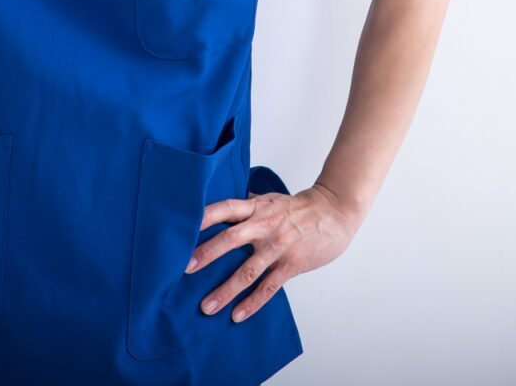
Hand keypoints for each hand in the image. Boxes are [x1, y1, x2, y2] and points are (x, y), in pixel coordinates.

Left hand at [184, 183, 361, 323]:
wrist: (334, 212)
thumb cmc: (299, 207)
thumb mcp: (271, 199)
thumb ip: (247, 206)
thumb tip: (221, 208)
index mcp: (257, 208)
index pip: (226, 208)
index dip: (204, 216)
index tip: (181, 228)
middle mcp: (265, 225)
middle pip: (231, 239)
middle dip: (207, 254)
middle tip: (184, 269)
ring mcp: (278, 246)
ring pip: (248, 270)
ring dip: (226, 290)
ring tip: (207, 307)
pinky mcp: (292, 264)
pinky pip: (269, 287)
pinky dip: (252, 303)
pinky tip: (237, 315)